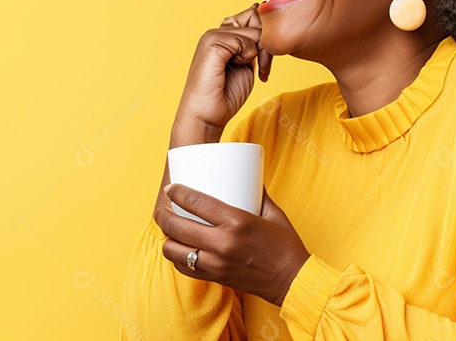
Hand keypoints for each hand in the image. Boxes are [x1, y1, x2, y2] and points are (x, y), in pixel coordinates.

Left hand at [155, 183, 310, 306]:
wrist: (292, 280)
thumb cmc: (285, 244)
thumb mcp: (273, 212)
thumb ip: (257, 193)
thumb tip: (247, 176)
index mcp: (237, 222)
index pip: (196, 202)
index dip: (177, 192)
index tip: (171, 187)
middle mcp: (223, 243)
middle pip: (177, 226)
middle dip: (163, 215)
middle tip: (163, 208)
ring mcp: (217, 263)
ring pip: (174, 251)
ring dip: (167, 238)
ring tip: (169, 230)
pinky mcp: (216, 278)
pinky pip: (184, 269)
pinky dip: (177, 258)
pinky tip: (180, 249)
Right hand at [174, 3, 272, 134]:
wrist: (205, 115)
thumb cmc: (225, 94)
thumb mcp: (246, 64)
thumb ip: (253, 45)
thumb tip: (266, 27)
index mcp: (221, 35)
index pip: (251, 17)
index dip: (265, 36)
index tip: (265, 60)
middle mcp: (215, 32)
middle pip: (255, 22)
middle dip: (267, 45)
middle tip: (263, 67)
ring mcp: (212, 37)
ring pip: (253, 32)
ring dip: (259, 53)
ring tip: (254, 70)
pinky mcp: (212, 44)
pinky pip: (244, 41)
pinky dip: (248, 56)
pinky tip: (238, 68)